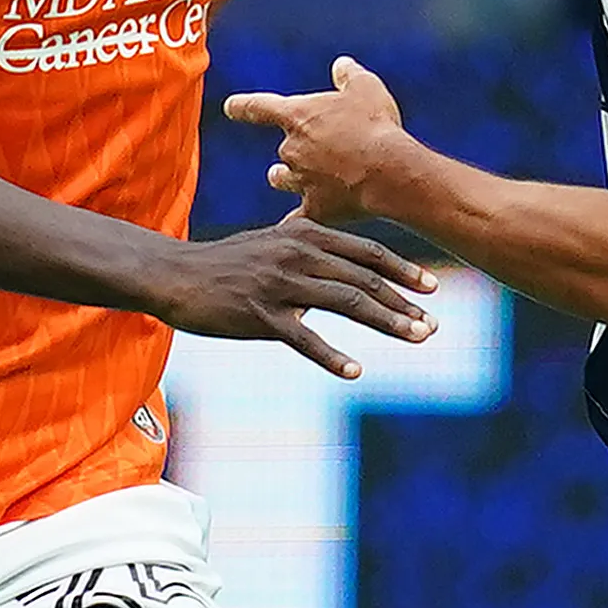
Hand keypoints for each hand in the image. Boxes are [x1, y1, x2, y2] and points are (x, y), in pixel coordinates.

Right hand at [149, 210, 437, 379]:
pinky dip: (331, 355)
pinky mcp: (258, 315)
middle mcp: (297, 255)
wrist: (175, 275)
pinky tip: (355, 371)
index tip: (431, 287)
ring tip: (415, 338)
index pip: (366, 252)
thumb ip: (308, 251)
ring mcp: (279, 284)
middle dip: (404, 302)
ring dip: (386, 323)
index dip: (401, 271)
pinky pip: (303, 338)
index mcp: (304, 236)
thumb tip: (341, 268)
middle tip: (432, 325)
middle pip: (363, 279)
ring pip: (345, 303)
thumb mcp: (271, 244)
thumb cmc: (225, 264)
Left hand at [223, 55, 408, 229]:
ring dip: (284, 177)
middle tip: (318, 148)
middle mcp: (292, 149)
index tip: (230, 107)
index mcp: (298, 116)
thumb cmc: (376, 125)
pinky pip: (296, 218)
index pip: (259, 108)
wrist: (389, 172)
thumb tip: (341, 65)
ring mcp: (301, 180)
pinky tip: (289, 233)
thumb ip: (349, 75)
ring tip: (283, 178)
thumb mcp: (366, 88)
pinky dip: (292, 222)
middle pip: (283, 148)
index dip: (243, 107)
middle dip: (295, 148)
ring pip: (282, 178)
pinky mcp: (315, 208)